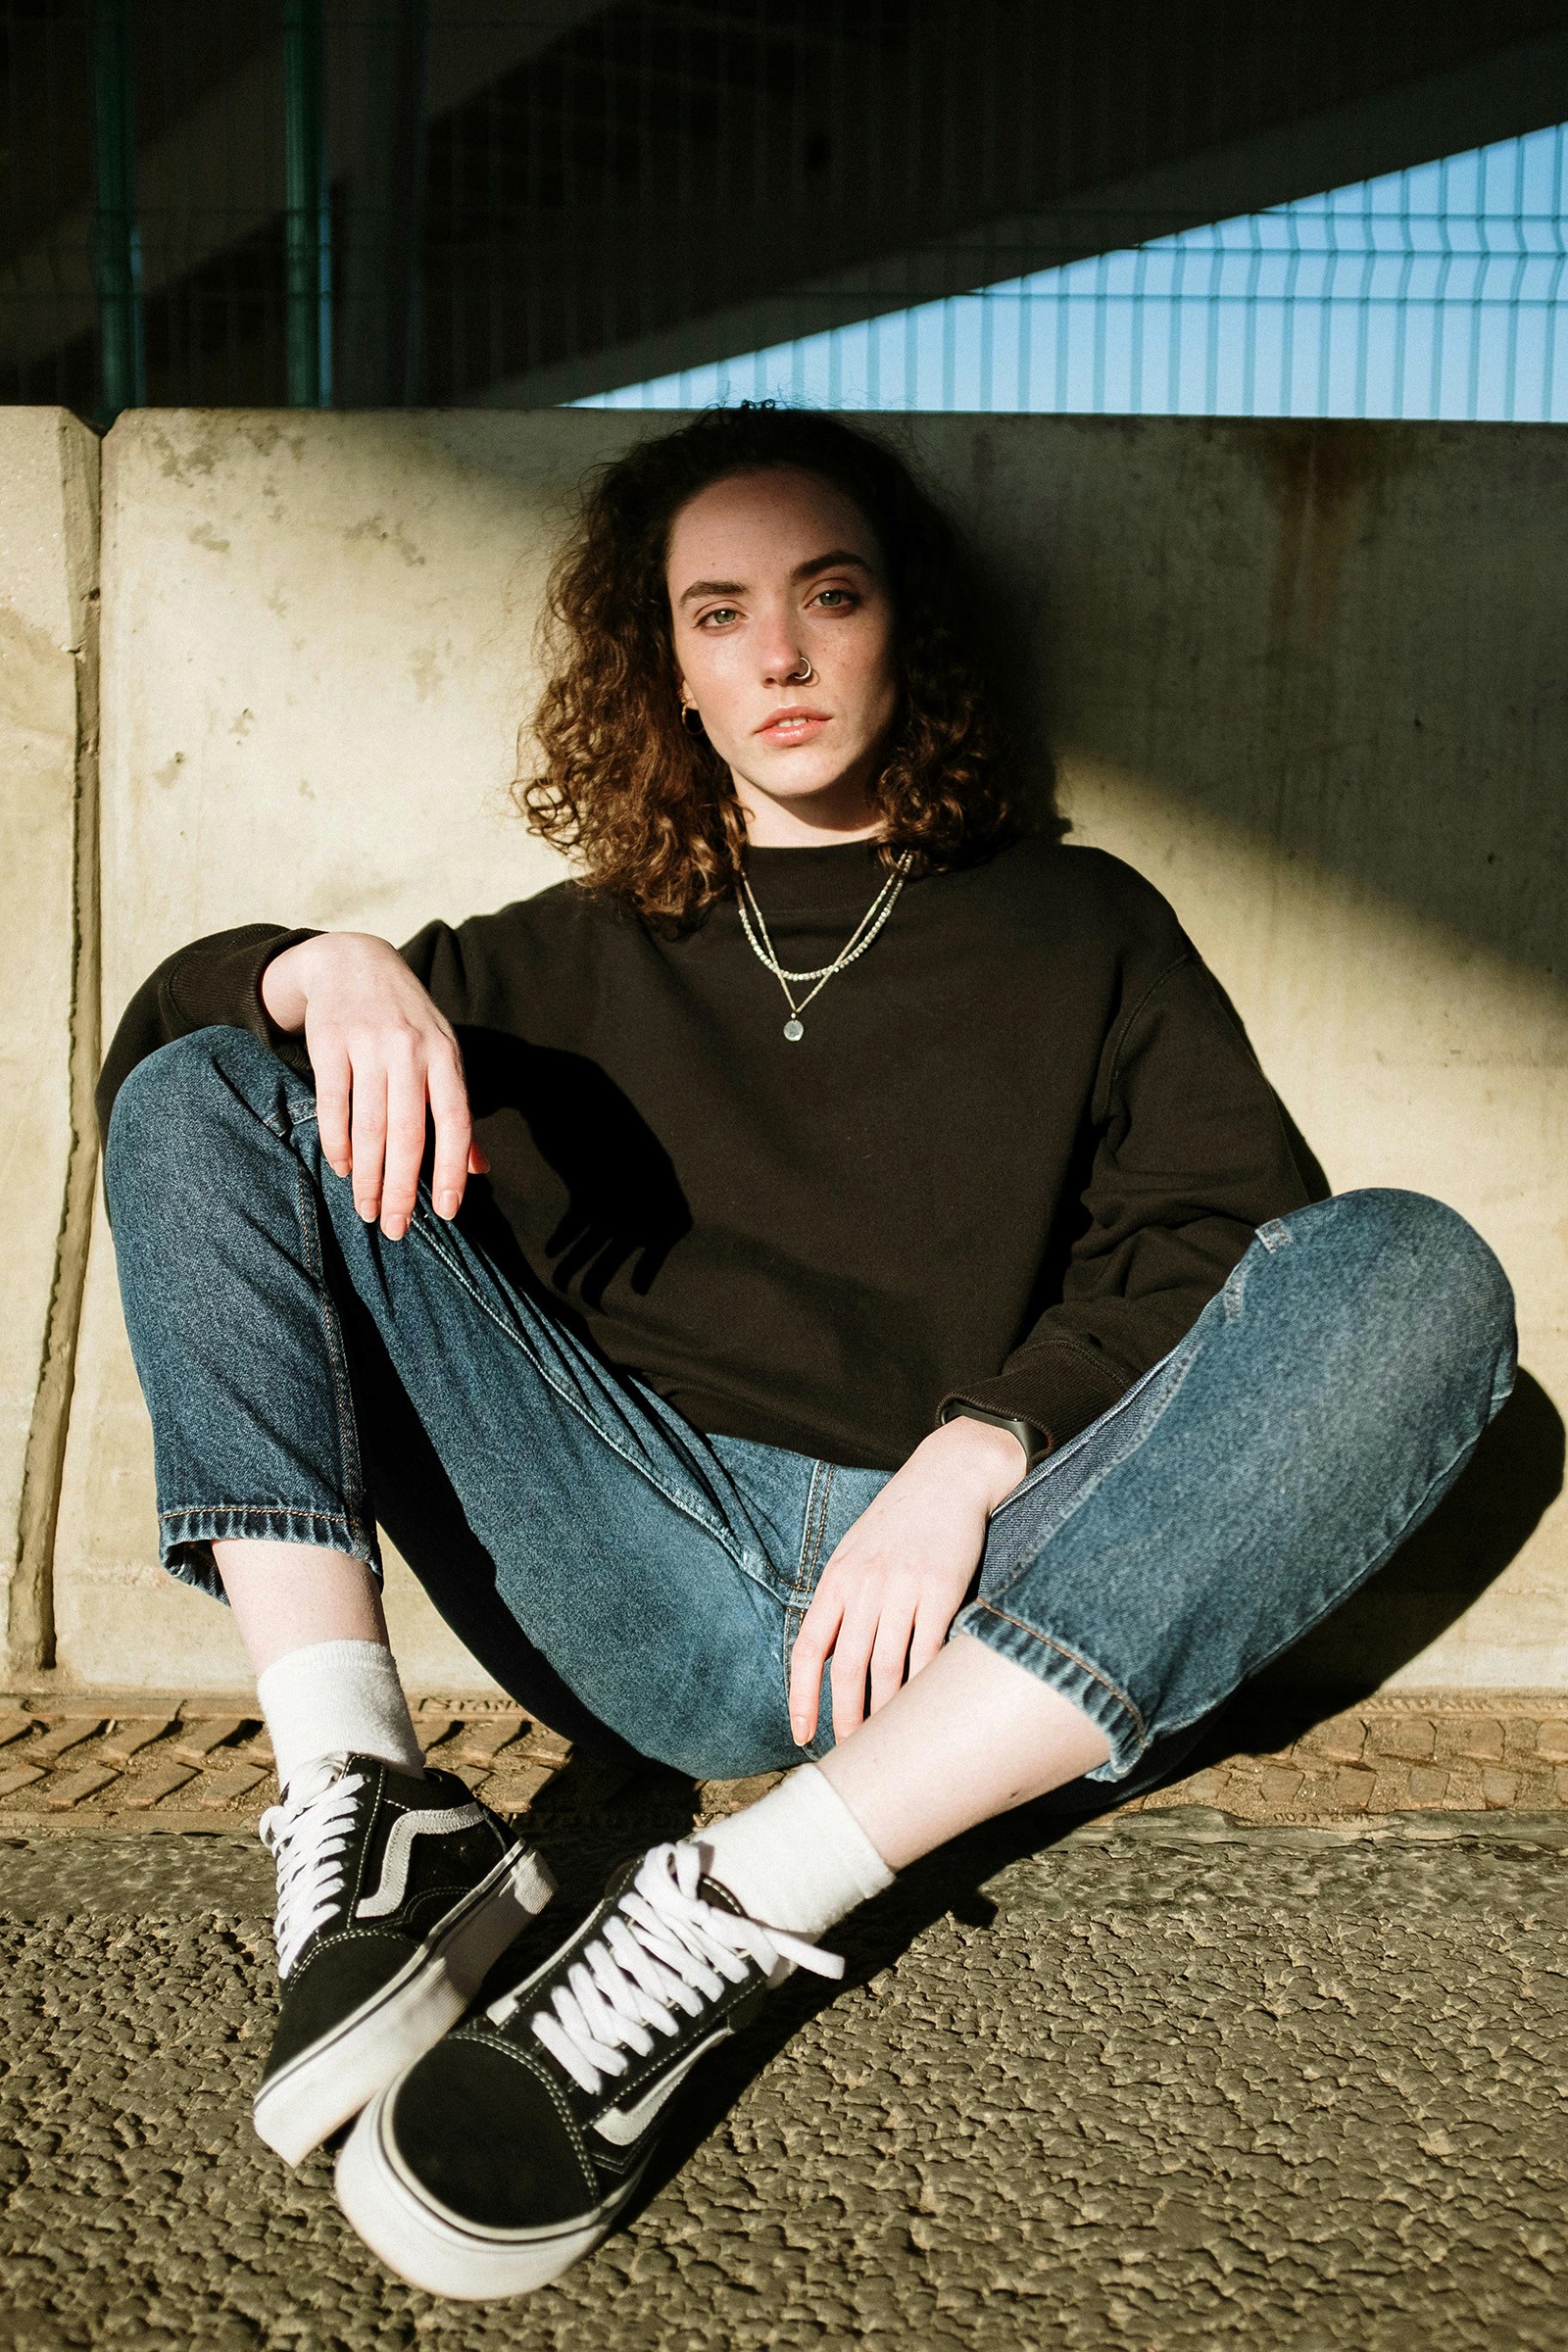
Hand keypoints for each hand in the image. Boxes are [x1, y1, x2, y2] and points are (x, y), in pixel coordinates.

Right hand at [260, 933, 486, 1239]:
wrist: (356, 961)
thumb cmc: (409, 1022)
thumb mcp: (444, 1055)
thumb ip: (458, 1111)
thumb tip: (480, 1171)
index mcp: (447, 1057)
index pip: (455, 1122)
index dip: (451, 1169)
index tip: (445, 1212)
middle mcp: (411, 1051)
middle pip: (408, 1133)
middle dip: (401, 1188)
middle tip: (394, 1229)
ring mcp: (369, 1045)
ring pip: (369, 1125)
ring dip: (367, 1176)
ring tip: (365, 1211)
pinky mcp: (330, 1043)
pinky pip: (334, 1104)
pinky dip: (338, 1142)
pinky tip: (342, 1169)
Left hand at [787, 1417, 1026, 1744]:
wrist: (951, 1474)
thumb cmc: (904, 1517)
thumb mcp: (858, 1549)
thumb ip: (845, 1596)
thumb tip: (834, 1651)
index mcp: (838, 1578)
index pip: (808, 1648)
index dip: (802, 1697)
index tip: (803, 1734)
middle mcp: (865, 1585)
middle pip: (847, 1667)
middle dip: (847, 1717)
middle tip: (854, 1750)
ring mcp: (904, 1587)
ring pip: (888, 1666)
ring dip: (887, 1710)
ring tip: (890, 1739)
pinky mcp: (943, 1588)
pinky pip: (930, 1649)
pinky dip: (925, 1684)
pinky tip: (926, 1707)